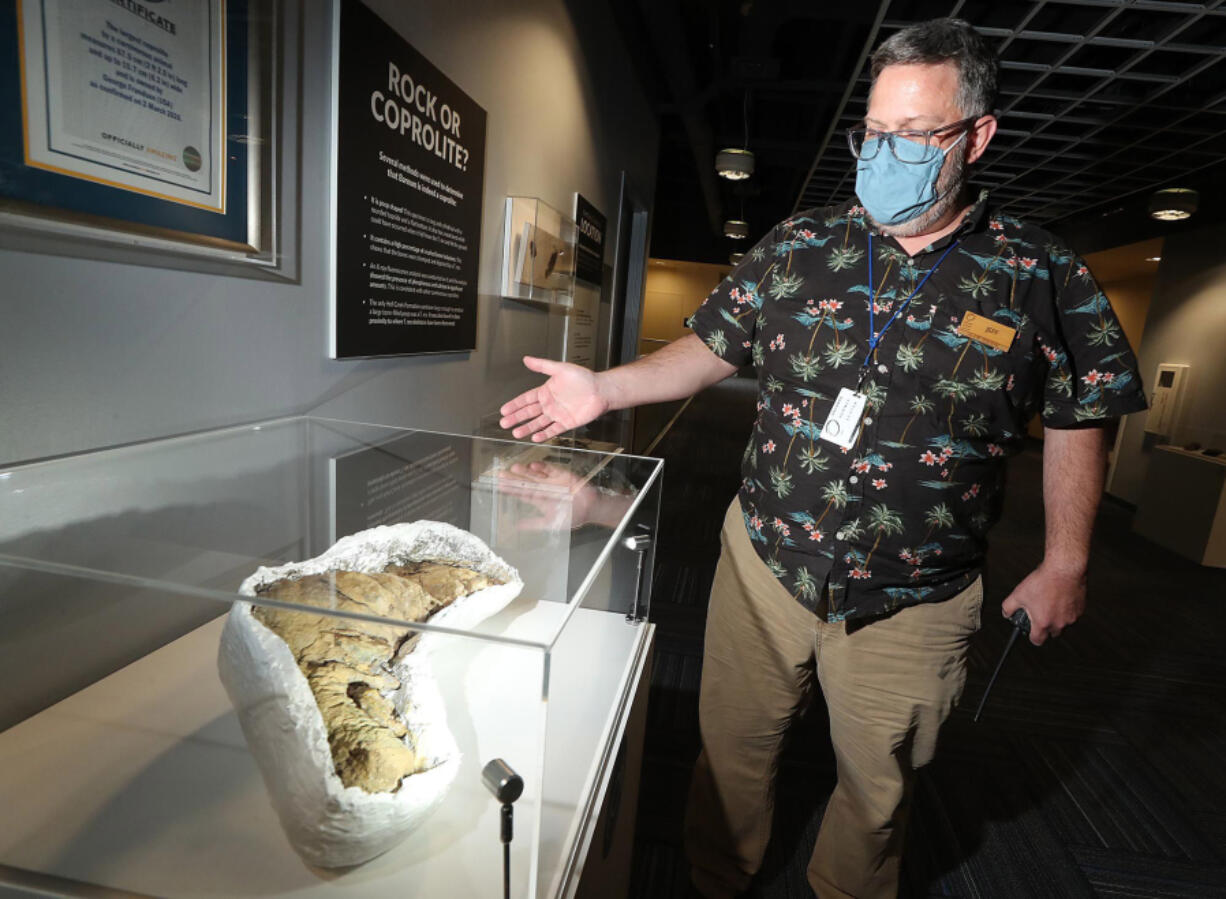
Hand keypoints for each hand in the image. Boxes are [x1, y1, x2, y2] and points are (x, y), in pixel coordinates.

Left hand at [495, 461, 631, 531]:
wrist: (592, 508)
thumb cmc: (572, 517)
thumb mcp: (551, 523)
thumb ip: (534, 524)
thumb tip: (517, 527)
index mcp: (540, 501)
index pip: (522, 494)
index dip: (511, 491)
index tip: (499, 486)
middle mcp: (543, 489)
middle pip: (526, 482)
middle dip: (514, 479)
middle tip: (500, 474)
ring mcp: (552, 481)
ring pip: (536, 475)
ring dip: (525, 472)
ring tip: (514, 468)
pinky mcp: (562, 474)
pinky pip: (550, 469)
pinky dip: (543, 467)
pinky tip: (534, 466)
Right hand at [499, 356, 607, 441]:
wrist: (601, 390)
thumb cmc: (583, 378)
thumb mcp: (560, 369)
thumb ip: (542, 365)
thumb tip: (526, 359)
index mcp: (546, 391)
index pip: (526, 399)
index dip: (515, 404)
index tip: (504, 409)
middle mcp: (550, 404)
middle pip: (529, 412)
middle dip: (516, 418)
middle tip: (504, 423)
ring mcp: (557, 414)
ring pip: (538, 423)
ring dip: (527, 428)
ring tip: (516, 433)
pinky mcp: (567, 423)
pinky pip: (553, 430)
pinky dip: (544, 434)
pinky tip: (534, 437)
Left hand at [1000, 561, 1086, 645]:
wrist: (1064, 569)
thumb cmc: (1043, 581)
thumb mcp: (1018, 594)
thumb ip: (1008, 607)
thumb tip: (1006, 614)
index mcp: (1043, 623)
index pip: (1037, 641)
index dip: (1032, 636)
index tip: (1030, 631)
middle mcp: (1059, 623)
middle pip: (1051, 633)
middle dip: (1045, 626)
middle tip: (1040, 612)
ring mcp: (1072, 617)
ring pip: (1063, 623)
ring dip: (1057, 617)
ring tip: (1049, 601)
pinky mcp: (1080, 609)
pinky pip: (1072, 614)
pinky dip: (1067, 609)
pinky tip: (1060, 597)